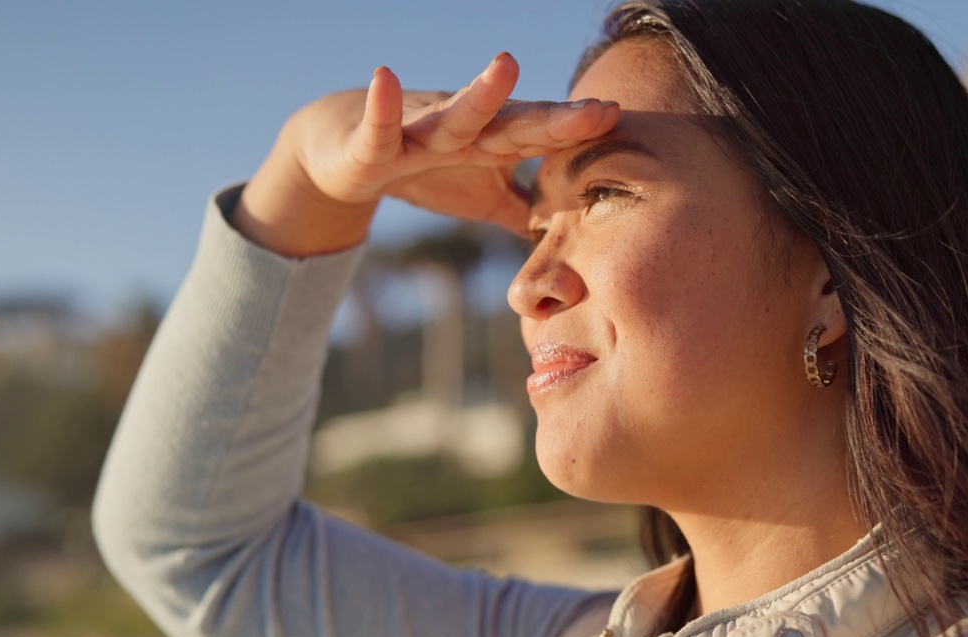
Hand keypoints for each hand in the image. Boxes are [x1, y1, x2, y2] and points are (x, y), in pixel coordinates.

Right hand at [235, 53, 619, 255]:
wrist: (348, 152)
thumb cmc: (426, 169)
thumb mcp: (483, 200)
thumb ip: (525, 213)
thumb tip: (571, 241)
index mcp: (492, 142)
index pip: (543, 137)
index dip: (578, 131)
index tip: (619, 119)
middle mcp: (463, 129)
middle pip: (514, 123)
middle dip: (556, 119)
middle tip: (598, 112)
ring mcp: (419, 131)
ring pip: (454, 115)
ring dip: (480, 93)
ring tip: (507, 64)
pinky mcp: (373, 143)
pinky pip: (378, 127)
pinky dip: (380, 106)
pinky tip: (384, 77)